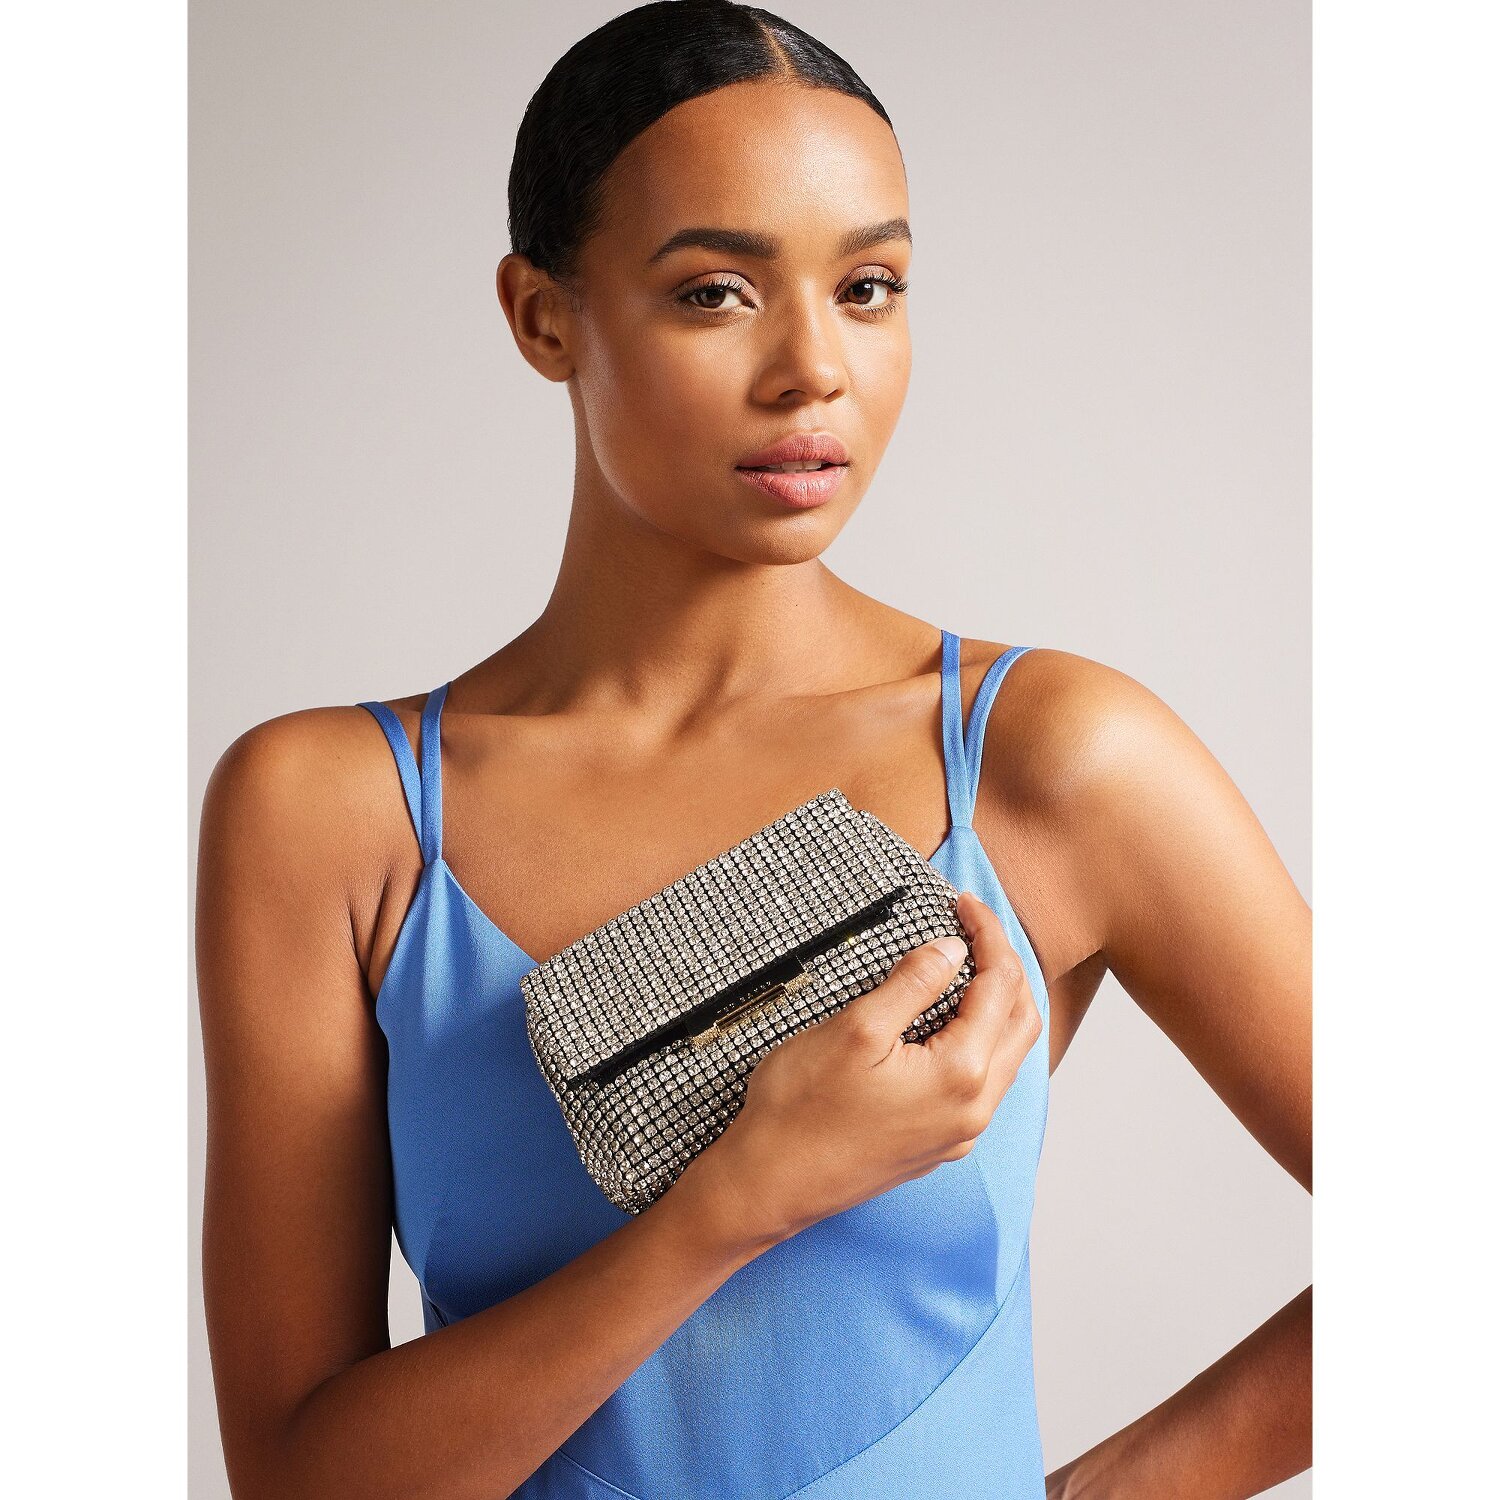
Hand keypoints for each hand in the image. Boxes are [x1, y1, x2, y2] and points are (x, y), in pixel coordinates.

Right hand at [687, 889, 1041, 1246]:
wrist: (769, 1185)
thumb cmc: (800, 1109)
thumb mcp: (856, 1028)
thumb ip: (913, 983)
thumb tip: (952, 950)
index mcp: (961, 1075)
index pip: (1000, 987)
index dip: (988, 936)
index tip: (962, 902)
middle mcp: (973, 1110)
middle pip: (1021, 1022)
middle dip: (1005, 967)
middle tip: (973, 928)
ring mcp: (958, 1132)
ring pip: (1008, 1056)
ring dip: (998, 1005)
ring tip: (966, 966)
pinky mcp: (938, 1144)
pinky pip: (984, 1083)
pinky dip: (981, 1040)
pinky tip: (950, 1022)